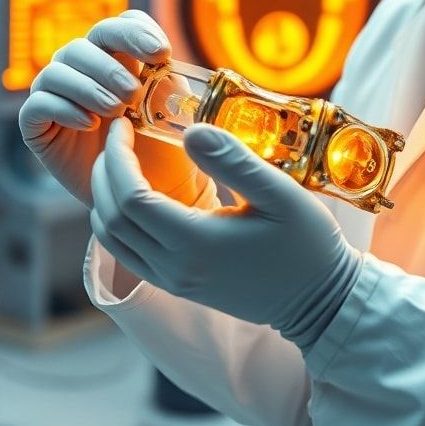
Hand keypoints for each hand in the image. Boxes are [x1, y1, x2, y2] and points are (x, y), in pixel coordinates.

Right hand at [17, 10, 209, 207]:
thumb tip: (165, 57)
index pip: (120, 24)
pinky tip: (89, 124)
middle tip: (134, 93)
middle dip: (110, 66)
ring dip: (89, 86)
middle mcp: (84, 69)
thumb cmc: (162, 147)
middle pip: (84, 43)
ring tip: (116, 111)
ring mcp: (57, 95)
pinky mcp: (37, 125)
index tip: (161, 54)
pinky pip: (38, 104)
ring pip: (57, 70)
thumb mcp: (171, 109)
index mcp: (119, 57)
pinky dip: (63, 108)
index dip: (136, 32)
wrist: (145, 191)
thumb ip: (167, 79)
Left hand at [89, 118, 361, 347]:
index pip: (130, 198)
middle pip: (111, 218)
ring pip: (112, 240)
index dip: (118, 157)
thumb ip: (233, 161)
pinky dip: (118, 220)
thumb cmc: (305, 244)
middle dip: (104, 172)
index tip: (124, 124)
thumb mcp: (280, 194)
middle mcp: (175, 268)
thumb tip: (190, 131)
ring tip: (120, 160)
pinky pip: (127, 253)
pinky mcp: (178, 285)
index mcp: (196, 243)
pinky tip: (136, 193)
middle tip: (118, 134)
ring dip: (104, 197)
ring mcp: (173, 281)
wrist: (320, 301)